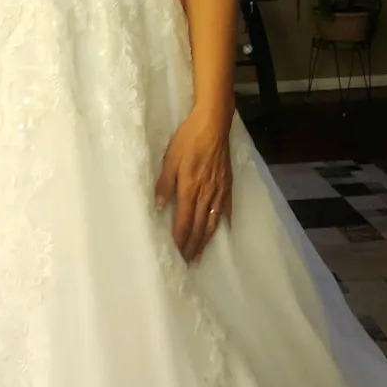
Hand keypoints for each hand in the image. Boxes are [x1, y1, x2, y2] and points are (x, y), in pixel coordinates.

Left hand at [154, 107, 232, 262]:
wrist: (214, 124)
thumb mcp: (170, 159)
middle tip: (189, 262)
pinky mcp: (228, 183)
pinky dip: (223, 222)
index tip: (178, 254)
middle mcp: (207, 193)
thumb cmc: (188, 139)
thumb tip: (159, 207)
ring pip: (213, 221)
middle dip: (194, 245)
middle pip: (200, 226)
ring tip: (202, 253)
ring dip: (207, 239)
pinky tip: (222, 229)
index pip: (185, 221)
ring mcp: (220, 189)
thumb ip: (164, 184)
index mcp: (190, 188)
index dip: (182, 239)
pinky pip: (226, 208)